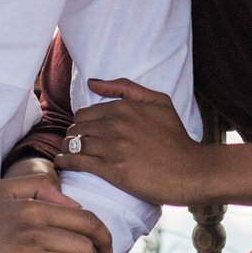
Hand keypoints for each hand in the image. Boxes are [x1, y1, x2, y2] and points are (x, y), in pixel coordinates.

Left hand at [57, 78, 211, 205]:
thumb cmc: (176, 137)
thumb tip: (92, 82)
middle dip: (73, 135)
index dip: (81, 123)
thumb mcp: (158, 101)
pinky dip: (65, 162)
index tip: (82, 131)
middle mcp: (115, 125)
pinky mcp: (111, 170)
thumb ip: (126, 88)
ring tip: (66, 153)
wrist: (189, 170)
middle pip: (76, 128)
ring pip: (74, 144)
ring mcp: (112, 148)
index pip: (84, 113)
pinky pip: (77, 162)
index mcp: (123, 108)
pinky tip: (62, 163)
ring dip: (66, 148)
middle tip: (74, 143)